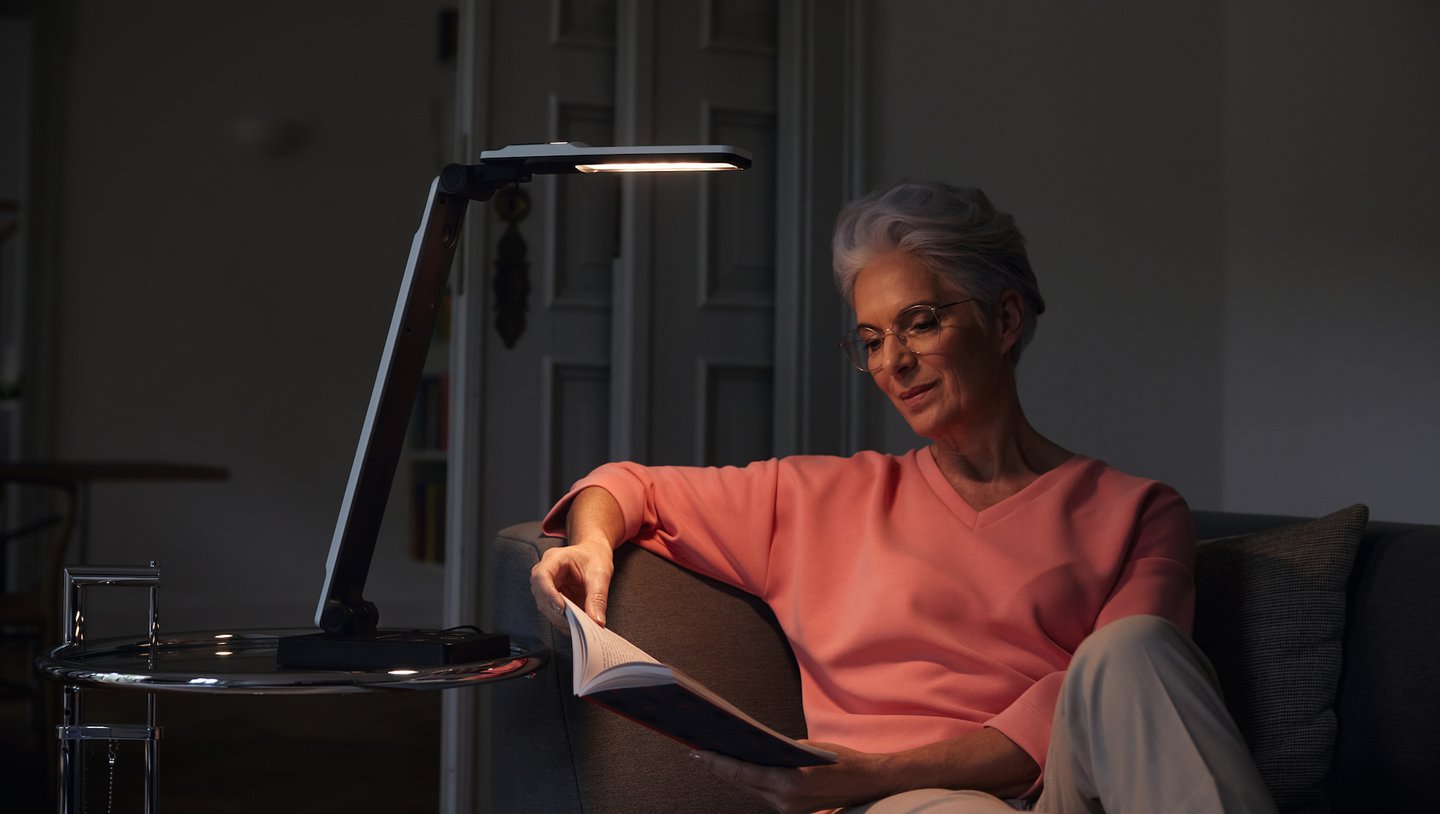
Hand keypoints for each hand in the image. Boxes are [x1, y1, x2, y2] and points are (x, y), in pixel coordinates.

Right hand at [530, 539, 614, 629]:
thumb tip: (596, 621)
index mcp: (554, 559)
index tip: (563, 608)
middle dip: (557, 612)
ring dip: (560, 619)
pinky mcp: (552, 597)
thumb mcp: (600, 575)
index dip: (548, 594)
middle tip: (577, 624)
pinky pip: (553, 612)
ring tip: (579, 626)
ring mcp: (546, 586)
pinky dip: (564, 620)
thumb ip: (597, 598)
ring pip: (545, 606)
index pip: (541, 576)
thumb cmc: (595, 558)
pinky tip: (577, 625)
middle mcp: (545, 572)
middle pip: (541, 595)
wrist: (594, 554)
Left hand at [688, 743, 890, 813]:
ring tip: (715, 758)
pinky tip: (742, 769)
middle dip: (720, 767)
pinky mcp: (792, 812)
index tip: (697, 752)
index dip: (716, 762)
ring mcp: (787, 809)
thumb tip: (756, 748)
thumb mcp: (808, 748)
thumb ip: (779, 751)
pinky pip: (765, 794)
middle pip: (742, 782)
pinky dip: (752, 781)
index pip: (742, 772)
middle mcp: (784, 800)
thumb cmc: (841, 761)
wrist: (867, 783)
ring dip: (735, 775)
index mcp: (787, 782)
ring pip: (752, 789)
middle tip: (699, 752)